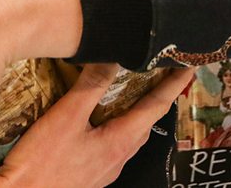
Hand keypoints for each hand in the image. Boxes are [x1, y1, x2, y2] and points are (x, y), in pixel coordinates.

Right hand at [0, 64, 195, 187]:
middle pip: (146, 123)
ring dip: (135, 115)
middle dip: (157, 99)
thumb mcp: (67, 116)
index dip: (174, 84)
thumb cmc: (42, 164)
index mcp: (120, 141)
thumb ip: (91, 84)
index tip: (188, 66)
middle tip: (163, 76)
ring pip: (129, 137)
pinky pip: (110, 147)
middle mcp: (117, 157)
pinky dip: (114, 128)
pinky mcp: (88, 175)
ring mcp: (103, 170)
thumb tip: (113, 55)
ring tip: (133, 94)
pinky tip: (99, 123)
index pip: (156, 106)